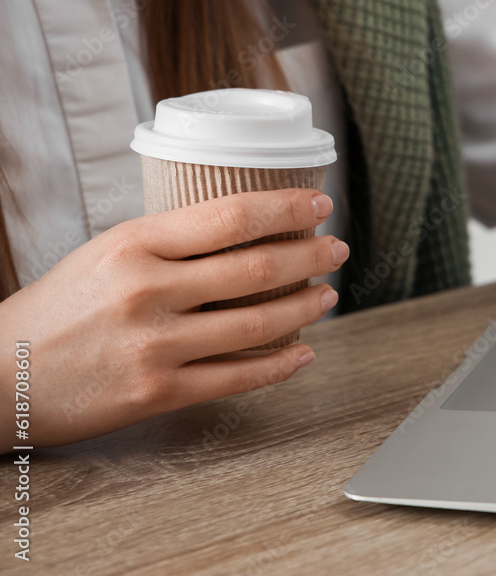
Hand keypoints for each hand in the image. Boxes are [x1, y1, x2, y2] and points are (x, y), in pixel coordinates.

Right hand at [0, 188, 348, 447]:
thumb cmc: (57, 308)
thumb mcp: (106, 252)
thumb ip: (169, 242)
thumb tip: (244, 229)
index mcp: (133, 244)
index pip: (231, 216)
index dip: (287, 208)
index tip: (320, 203)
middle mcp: (147, 291)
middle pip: (256, 269)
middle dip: (310, 256)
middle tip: (336, 249)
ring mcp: (155, 346)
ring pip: (258, 325)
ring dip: (305, 307)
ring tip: (327, 295)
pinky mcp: (158, 393)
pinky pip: (238, 378)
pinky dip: (281, 365)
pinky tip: (303, 352)